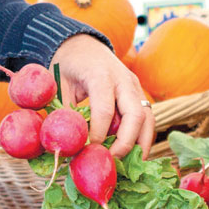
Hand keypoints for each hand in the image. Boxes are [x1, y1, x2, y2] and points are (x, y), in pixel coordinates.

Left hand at [51, 33, 154, 159]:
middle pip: (135, 113)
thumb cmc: (68, 65)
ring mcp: (134, 85)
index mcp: (100, 74)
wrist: (82, 43)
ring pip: (148, 117)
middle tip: (113, 160)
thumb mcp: (59, 85)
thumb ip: (65, 112)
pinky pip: (147, 117)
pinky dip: (142, 136)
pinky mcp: (138, 93)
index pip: (105, 109)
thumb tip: (67, 145)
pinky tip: (132, 153)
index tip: (89, 151)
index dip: (99, 134)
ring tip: (131, 165)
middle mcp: (123, 79)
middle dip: (126, 142)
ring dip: (141, 143)